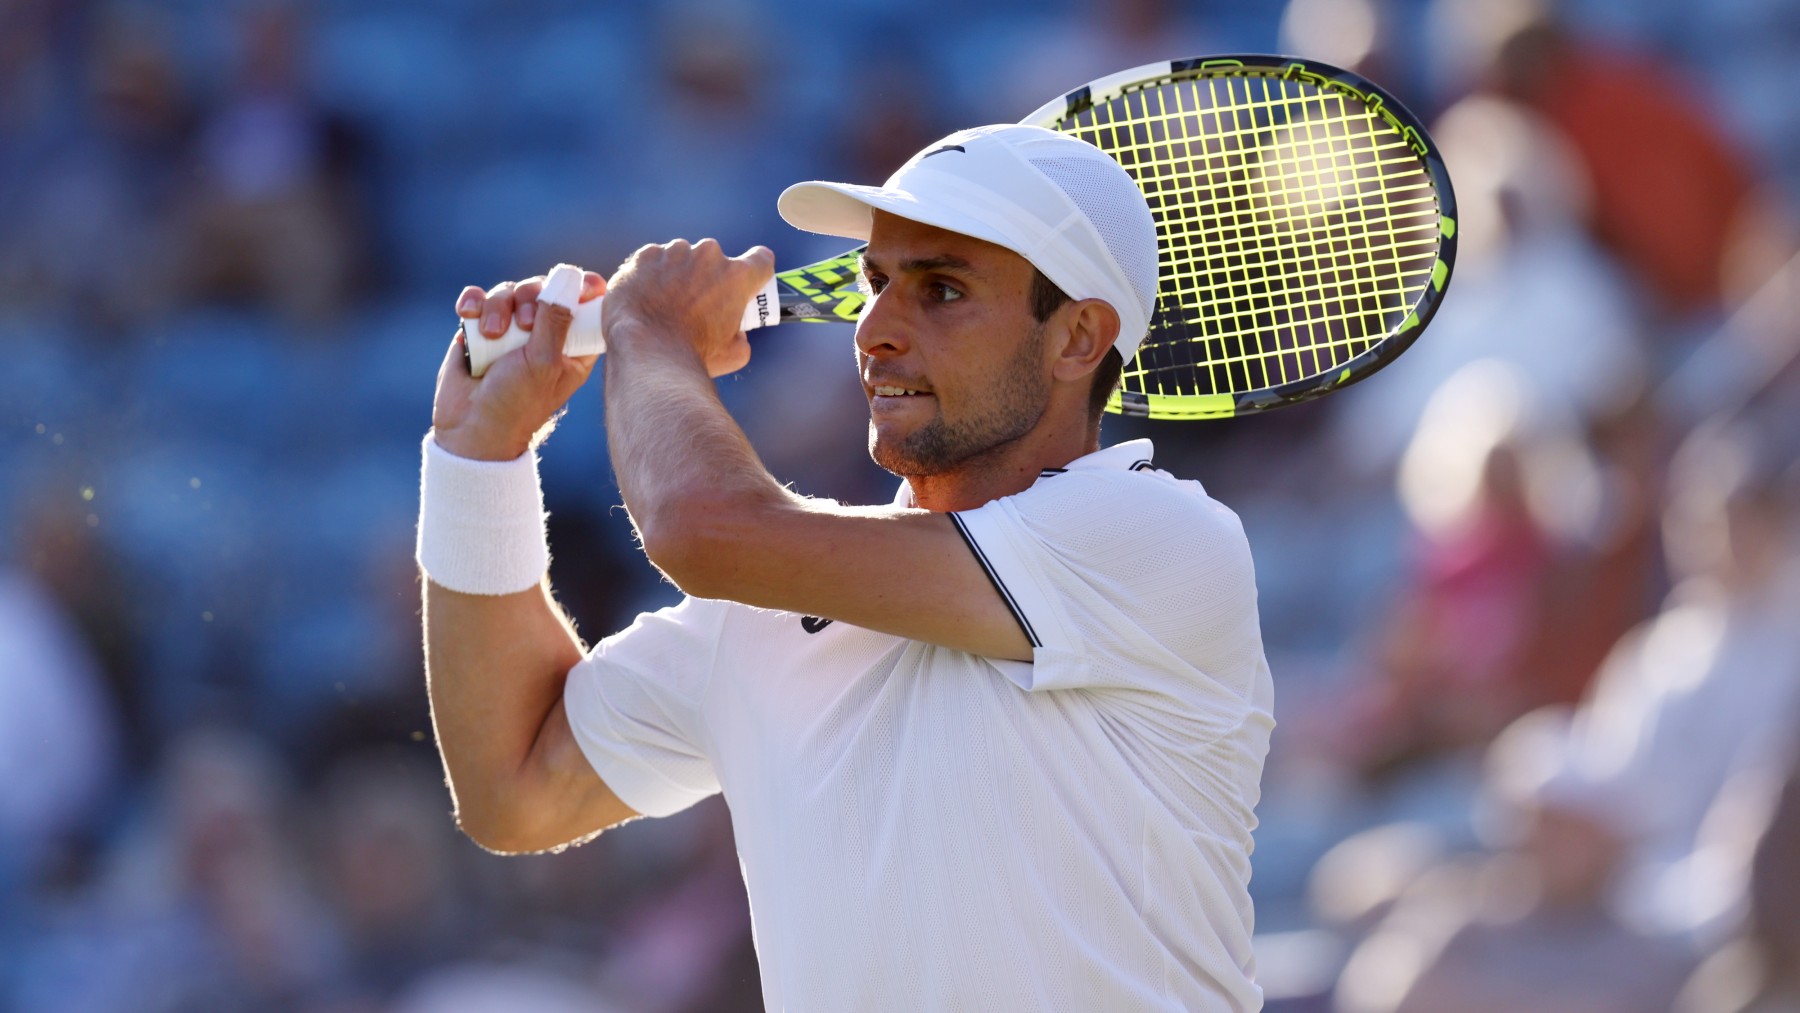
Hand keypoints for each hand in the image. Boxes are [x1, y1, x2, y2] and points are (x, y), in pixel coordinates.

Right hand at [432, 270, 606, 460]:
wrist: (470, 426)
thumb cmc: (517, 403)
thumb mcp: (544, 363)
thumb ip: (555, 320)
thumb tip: (567, 278)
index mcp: (573, 344)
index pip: (587, 304)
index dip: (585, 288)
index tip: (581, 287)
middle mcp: (543, 333)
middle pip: (543, 287)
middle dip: (530, 298)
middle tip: (523, 325)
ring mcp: (510, 329)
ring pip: (509, 291)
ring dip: (498, 306)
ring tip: (491, 333)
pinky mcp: (480, 328)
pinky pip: (479, 299)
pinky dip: (474, 302)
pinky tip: (469, 314)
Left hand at [601, 239, 773, 377]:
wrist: (646, 354)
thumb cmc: (691, 355)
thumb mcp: (734, 354)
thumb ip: (742, 335)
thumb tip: (736, 333)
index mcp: (736, 277)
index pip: (761, 260)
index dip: (755, 273)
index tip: (746, 283)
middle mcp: (708, 256)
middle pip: (716, 261)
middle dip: (709, 279)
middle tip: (696, 307)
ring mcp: (675, 253)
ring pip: (684, 257)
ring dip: (680, 274)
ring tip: (667, 305)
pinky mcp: (646, 256)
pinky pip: (655, 260)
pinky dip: (653, 275)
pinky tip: (648, 298)